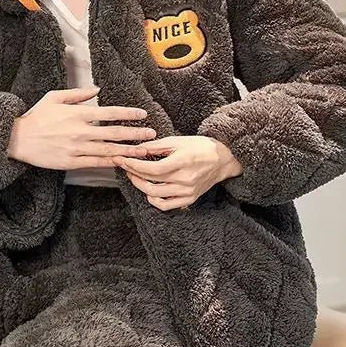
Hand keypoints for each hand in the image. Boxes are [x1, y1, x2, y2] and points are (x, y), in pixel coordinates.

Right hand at [7, 86, 157, 170]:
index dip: (128, 113)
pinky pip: (96, 163)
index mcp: (78, 114)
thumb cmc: (36, 116)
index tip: (142, 114)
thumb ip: (77, 93)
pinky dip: (111, 163)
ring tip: (144, 151)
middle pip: (114, 133)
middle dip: (135, 134)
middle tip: (151, 134)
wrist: (17, 139)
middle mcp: (81, 131)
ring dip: (129, 151)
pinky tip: (123, 163)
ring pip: (109, 150)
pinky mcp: (72, 162)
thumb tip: (97, 89)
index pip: (109, 113)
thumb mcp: (54, 97)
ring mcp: (77, 148)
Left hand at [112, 135, 242, 210]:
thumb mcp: (178, 141)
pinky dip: (154, 200)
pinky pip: (167, 205)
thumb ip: (156, 146)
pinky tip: (149, 191)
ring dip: (140, 186)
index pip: (151, 169)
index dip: (133, 166)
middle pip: (150, 182)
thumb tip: (137, 149)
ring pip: (155, 195)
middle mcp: (185, 179)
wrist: (223, 159)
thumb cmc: (200, 147)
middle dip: (133, 174)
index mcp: (182, 162)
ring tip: (135, 176)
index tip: (121, 160)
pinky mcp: (189, 199)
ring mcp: (187, 191)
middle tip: (125, 166)